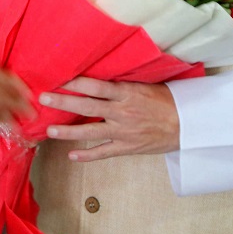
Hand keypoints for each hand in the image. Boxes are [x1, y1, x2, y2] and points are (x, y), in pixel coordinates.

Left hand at [40, 77, 179, 159]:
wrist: (188, 124)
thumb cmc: (166, 101)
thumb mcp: (144, 85)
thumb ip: (122, 84)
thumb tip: (97, 77)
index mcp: (126, 93)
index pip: (96, 86)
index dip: (75, 82)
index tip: (58, 78)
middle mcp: (122, 112)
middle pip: (87, 106)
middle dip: (64, 102)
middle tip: (44, 98)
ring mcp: (124, 131)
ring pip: (91, 132)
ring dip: (68, 132)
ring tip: (50, 130)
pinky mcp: (127, 147)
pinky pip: (104, 152)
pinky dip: (87, 156)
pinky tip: (72, 156)